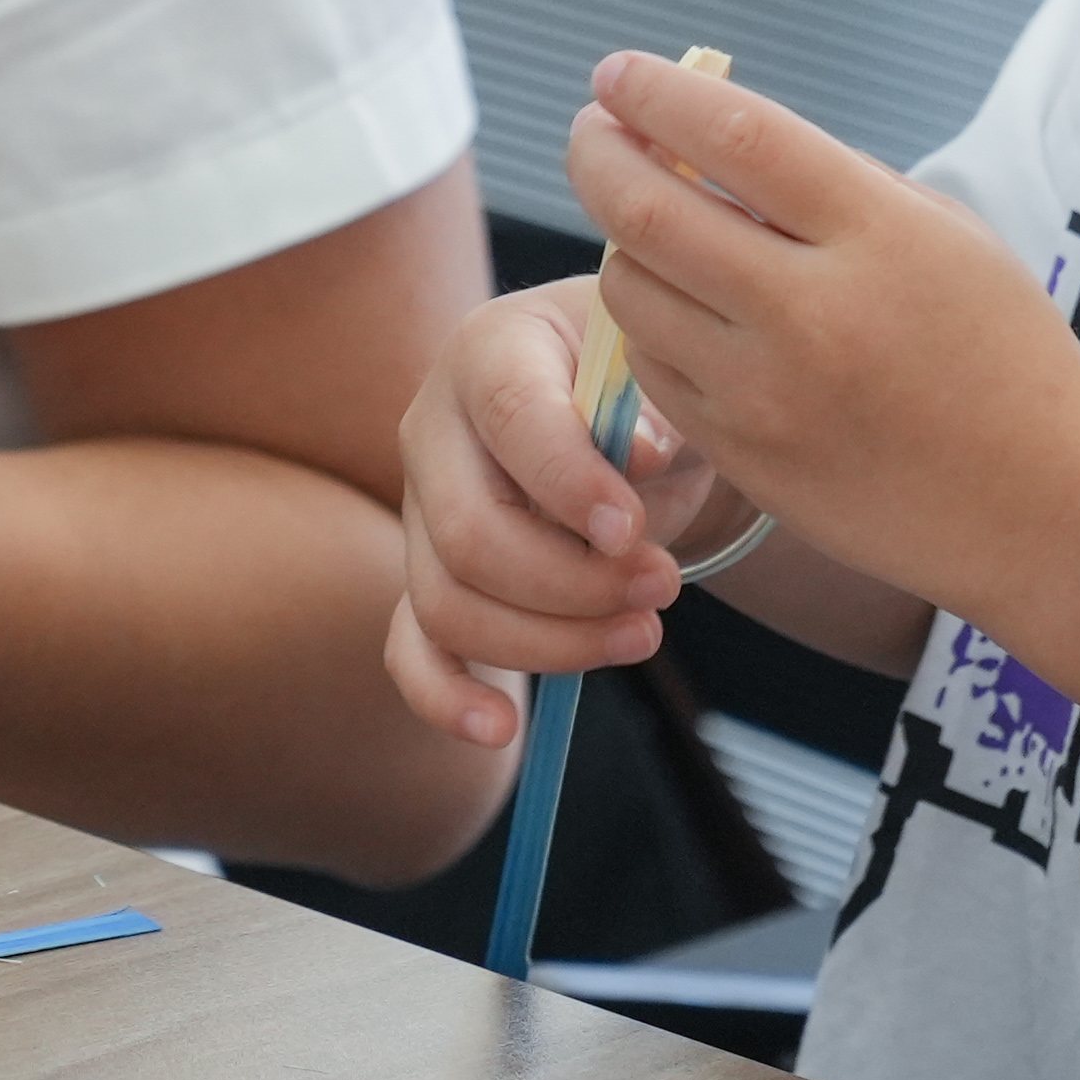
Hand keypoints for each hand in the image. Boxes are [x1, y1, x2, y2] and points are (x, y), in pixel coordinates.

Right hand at [382, 273, 732, 748]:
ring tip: (645, 633)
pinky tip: (501, 729)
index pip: (509, 414)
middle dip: (573, 583)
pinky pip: (412, 648)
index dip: (568, 481)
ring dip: (552, 641)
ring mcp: (420, 508)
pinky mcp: (428, 578)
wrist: (633, 418)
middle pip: (468, 533)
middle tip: (664, 587)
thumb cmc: (647, 386)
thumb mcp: (667, 375)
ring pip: (449, 603)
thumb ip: (658, 405)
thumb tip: (640, 454)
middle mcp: (433, 426)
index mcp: (492, 349)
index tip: (634, 531)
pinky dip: (446, 696)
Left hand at [563, 48, 1079, 631]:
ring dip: (622, 242)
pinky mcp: (743, 458)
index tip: (615, 75)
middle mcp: (813, 313)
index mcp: (878, 236)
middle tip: (592, 132)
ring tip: (650, 225)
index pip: (735, 134)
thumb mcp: (946, 236)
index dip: (657, 95)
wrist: (1041, 510)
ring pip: (632, 290)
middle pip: (649, 210)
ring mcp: (768, 394)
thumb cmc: (1004, 352)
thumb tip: (715, 136)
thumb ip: (836, 183)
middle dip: (599, 155)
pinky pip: (652, 368)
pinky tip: (679, 306)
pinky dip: (650, 322)